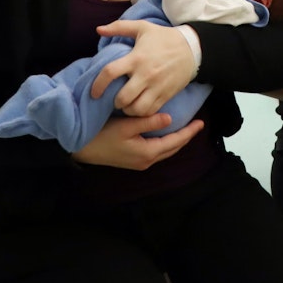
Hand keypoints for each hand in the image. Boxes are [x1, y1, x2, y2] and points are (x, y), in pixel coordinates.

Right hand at [70, 114, 204, 169]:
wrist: (80, 149)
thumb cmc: (101, 135)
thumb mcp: (126, 126)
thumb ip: (149, 122)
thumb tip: (170, 119)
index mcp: (147, 153)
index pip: (175, 142)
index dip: (189, 132)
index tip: (201, 123)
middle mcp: (146, 160)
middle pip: (173, 148)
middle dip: (186, 137)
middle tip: (197, 125)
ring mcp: (139, 162)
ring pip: (165, 151)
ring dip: (176, 141)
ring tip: (186, 129)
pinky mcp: (133, 160)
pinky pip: (157, 151)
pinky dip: (166, 143)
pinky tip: (166, 135)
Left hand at [91, 20, 195, 115]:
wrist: (192, 48)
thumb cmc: (164, 37)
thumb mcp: (142, 27)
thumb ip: (119, 27)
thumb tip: (98, 29)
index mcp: (136, 58)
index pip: (110, 73)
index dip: (98, 85)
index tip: (94, 92)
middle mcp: (145, 74)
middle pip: (123, 98)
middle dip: (115, 102)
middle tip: (115, 99)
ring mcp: (157, 87)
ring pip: (137, 109)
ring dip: (128, 110)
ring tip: (127, 105)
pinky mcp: (166, 95)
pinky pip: (150, 111)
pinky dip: (142, 113)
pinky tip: (140, 106)